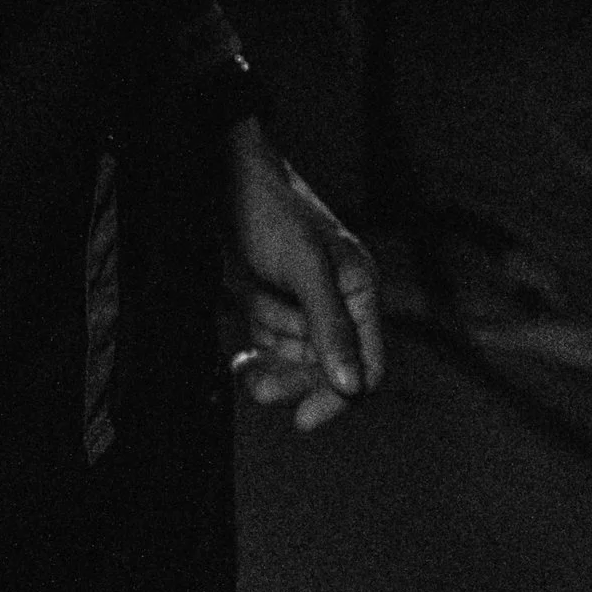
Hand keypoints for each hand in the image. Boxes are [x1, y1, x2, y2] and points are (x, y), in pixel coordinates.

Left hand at [224, 121, 385, 432]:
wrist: (224, 173)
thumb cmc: (271, 211)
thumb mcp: (306, 267)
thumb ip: (330, 325)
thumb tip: (354, 386)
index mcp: (360, 289)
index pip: (367, 363)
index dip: (340, 395)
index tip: (303, 418)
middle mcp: (338, 300)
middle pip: (327, 367)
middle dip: (294, 379)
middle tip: (258, 389)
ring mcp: (303, 301)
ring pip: (296, 359)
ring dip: (272, 369)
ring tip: (243, 371)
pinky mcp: (272, 298)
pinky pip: (272, 343)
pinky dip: (258, 353)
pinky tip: (239, 358)